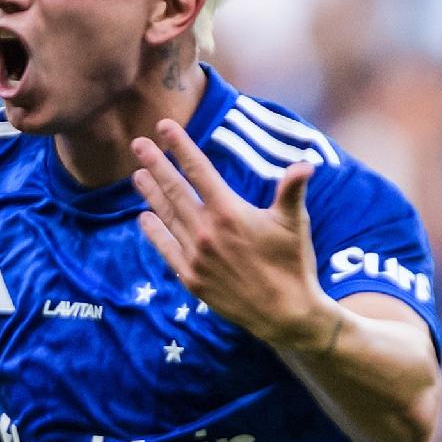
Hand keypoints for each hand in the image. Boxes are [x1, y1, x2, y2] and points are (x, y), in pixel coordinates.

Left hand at [131, 120, 333, 355]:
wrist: (285, 314)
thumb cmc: (293, 264)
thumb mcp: (294, 223)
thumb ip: (292, 190)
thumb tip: (305, 165)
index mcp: (229, 212)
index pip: (199, 170)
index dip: (180, 146)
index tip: (164, 127)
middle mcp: (206, 232)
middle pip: (175, 190)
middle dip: (155, 165)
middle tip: (138, 144)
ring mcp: (196, 257)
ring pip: (167, 218)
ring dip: (150, 195)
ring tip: (136, 176)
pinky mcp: (192, 279)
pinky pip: (167, 250)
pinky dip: (154, 232)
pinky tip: (144, 218)